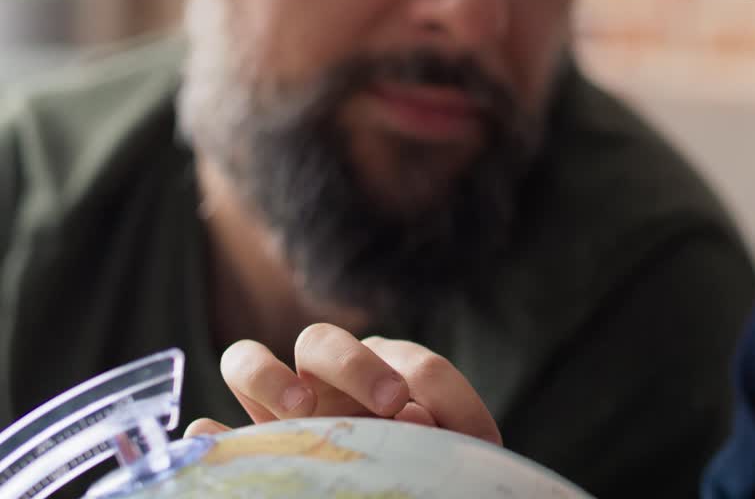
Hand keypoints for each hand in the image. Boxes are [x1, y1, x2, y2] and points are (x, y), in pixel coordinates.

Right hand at [184, 323, 500, 445]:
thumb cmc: (423, 469)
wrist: (388, 486)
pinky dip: (210, 434)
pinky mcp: (247, 447)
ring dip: (267, 376)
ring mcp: (279, 408)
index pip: (419, 366)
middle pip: (323, 343)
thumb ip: (437, 433)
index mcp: (388, 371)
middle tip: (391, 402)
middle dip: (357, 366)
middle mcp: (327, 378)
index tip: (471, 437)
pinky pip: (210, 433)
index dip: (447, 394)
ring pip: (247, 360)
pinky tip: (218, 440)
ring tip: (297, 410)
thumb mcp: (440, 453)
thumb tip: (412, 419)